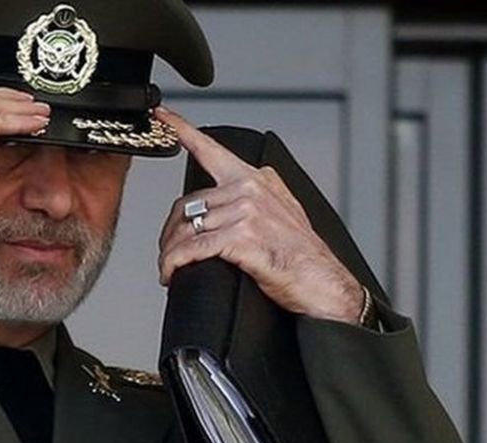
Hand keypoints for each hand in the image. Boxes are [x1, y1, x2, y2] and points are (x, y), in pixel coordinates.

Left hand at [155, 107, 363, 323]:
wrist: (323, 283)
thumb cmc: (302, 256)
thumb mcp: (284, 213)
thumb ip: (260, 196)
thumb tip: (235, 197)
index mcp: (256, 179)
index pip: (213, 150)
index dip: (183, 130)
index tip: (163, 115)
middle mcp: (250, 189)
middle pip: (187, 205)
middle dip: (170, 233)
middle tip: (167, 253)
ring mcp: (246, 212)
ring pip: (185, 229)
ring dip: (170, 253)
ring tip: (168, 268)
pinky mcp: (242, 238)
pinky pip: (192, 249)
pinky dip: (174, 264)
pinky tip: (170, 274)